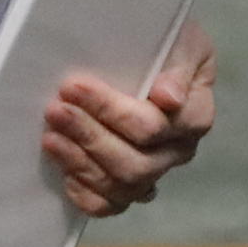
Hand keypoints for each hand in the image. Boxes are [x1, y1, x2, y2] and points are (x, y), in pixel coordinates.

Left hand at [44, 22, 216, 217]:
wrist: (154, 51)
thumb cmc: (168, 43)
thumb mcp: (183, 41)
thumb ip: (179, 67)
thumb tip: (168, 99)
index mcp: (196, 116)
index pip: (152, 126)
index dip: (111, 111)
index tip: (74, 85)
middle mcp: (178, 151)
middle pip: (135, 163)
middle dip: (89, 136)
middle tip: (56, 111)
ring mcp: (155, 171)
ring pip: (121, 186)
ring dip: (81, 162)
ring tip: (51, 137)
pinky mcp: (130, 185)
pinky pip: (111, 205)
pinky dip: (87, 195)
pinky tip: (66, 173)